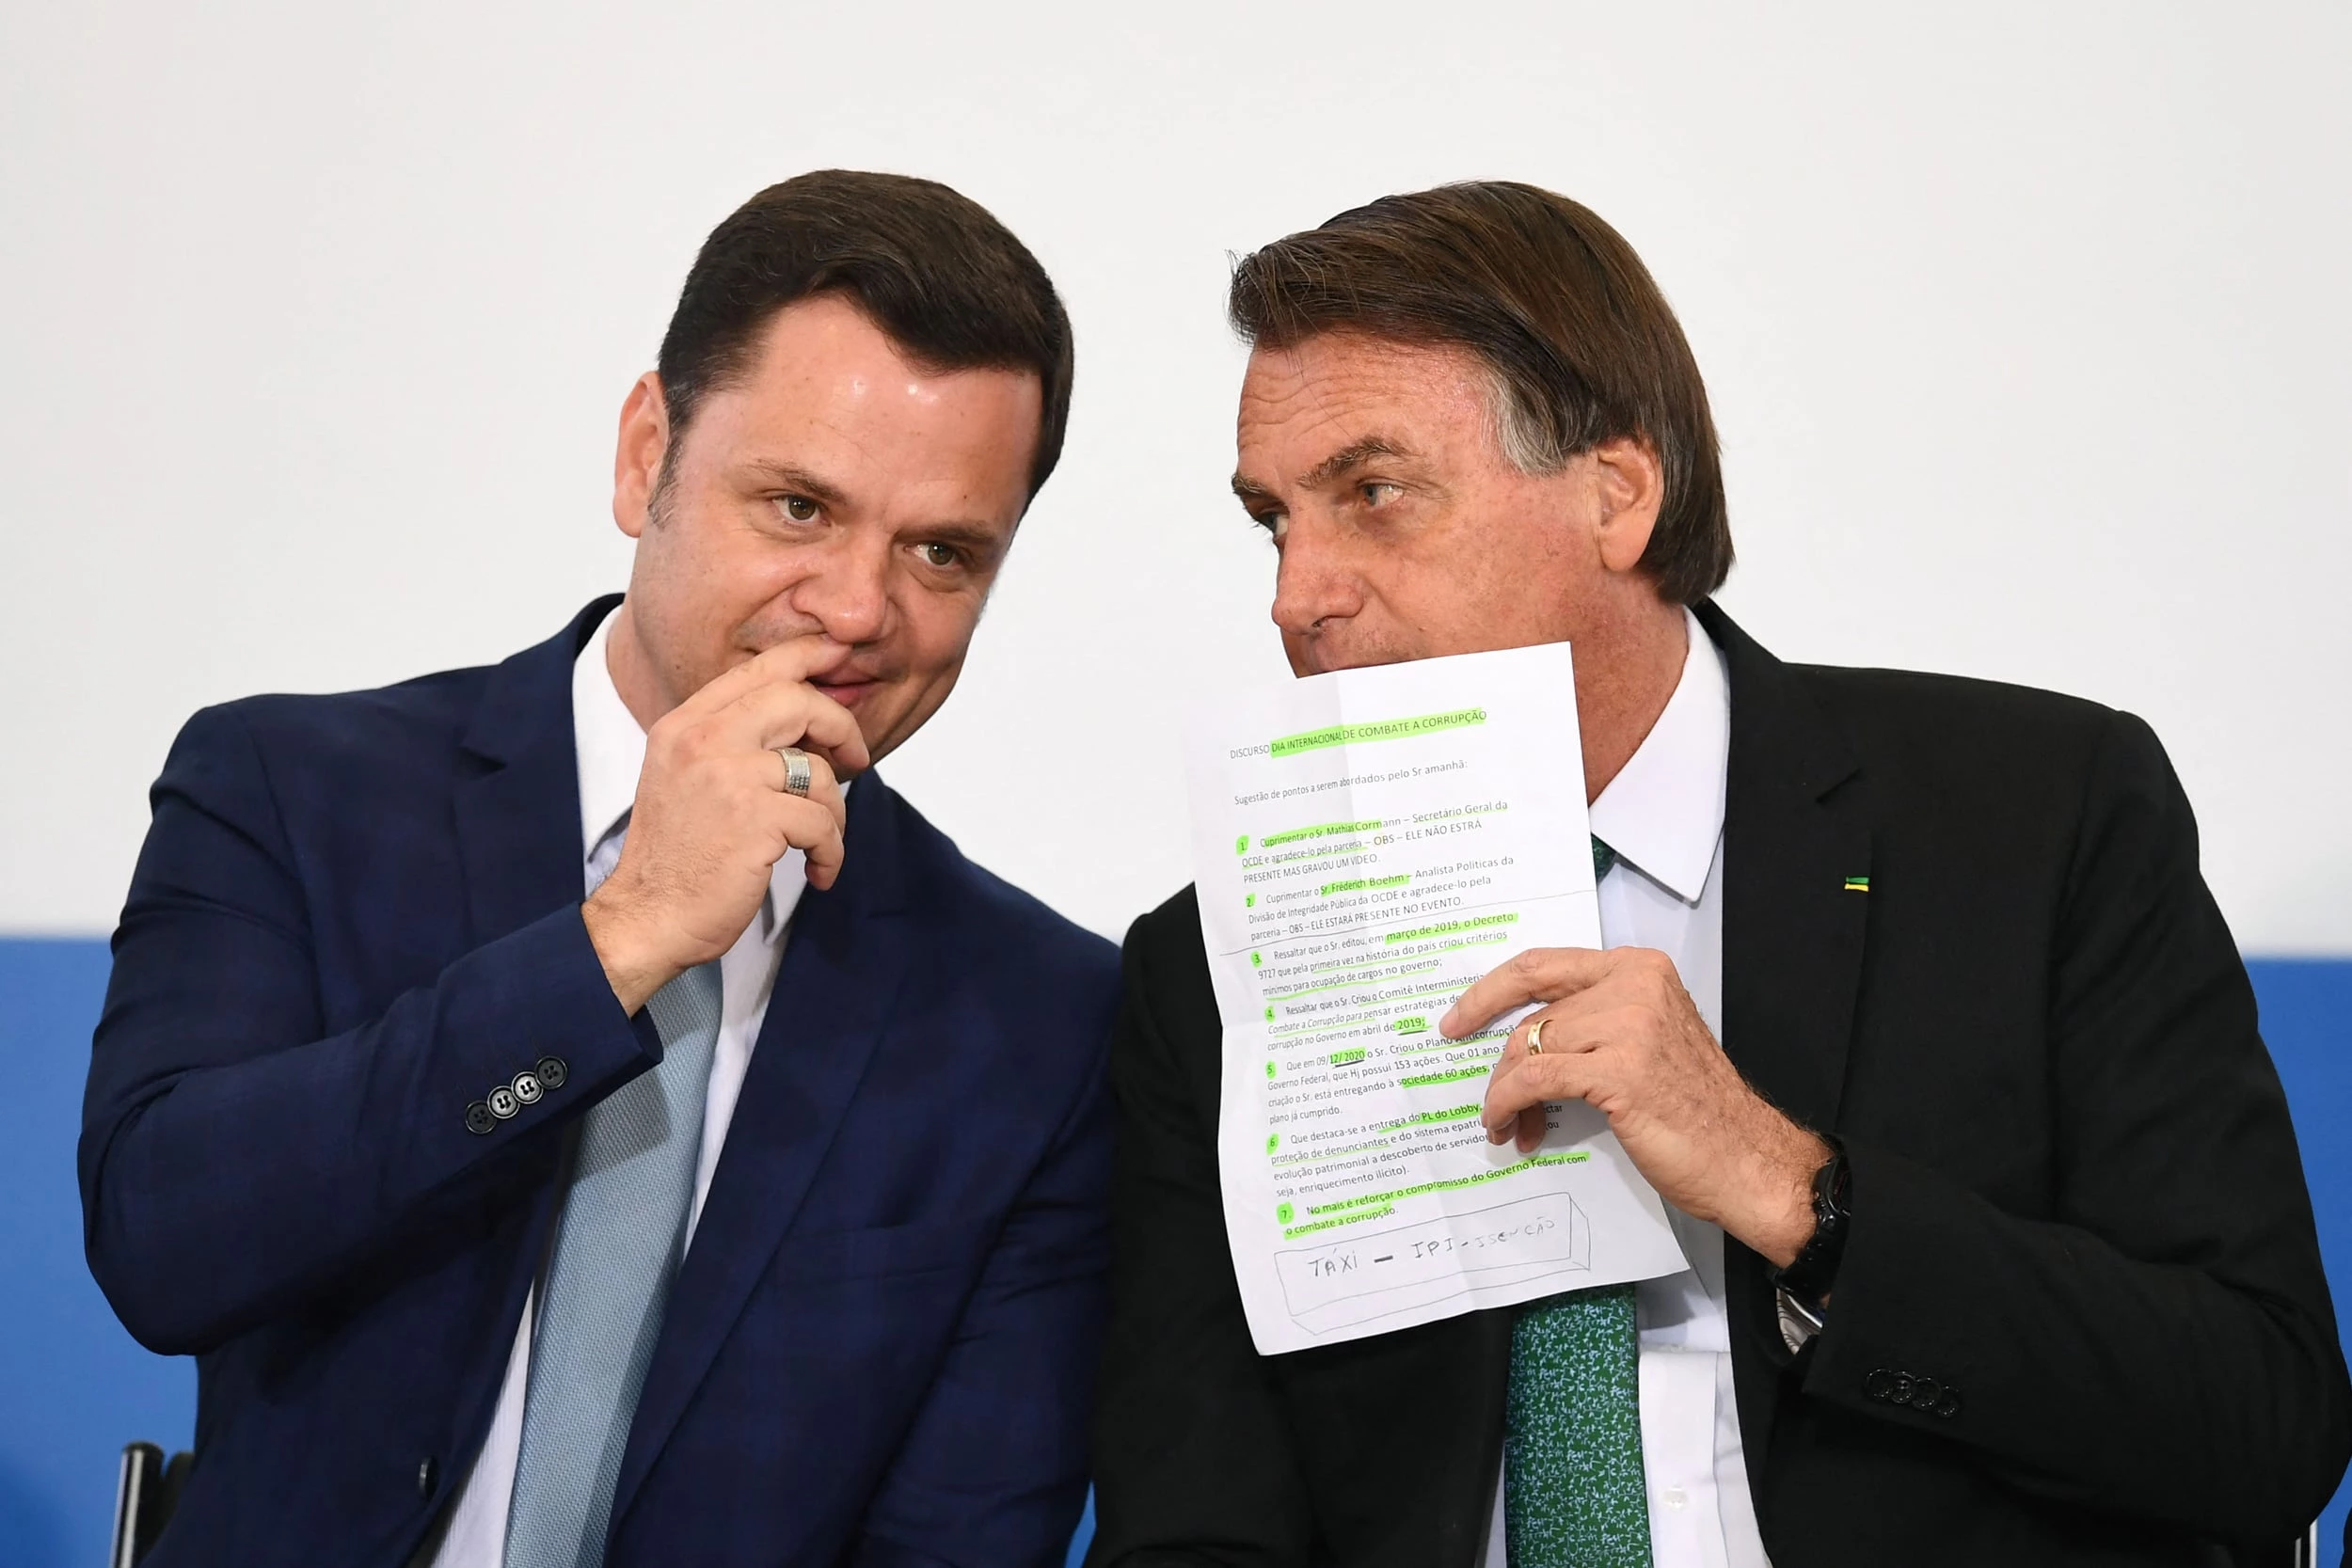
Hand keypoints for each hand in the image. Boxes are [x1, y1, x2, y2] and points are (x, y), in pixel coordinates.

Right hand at [581, 640, 869, 1012]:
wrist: (648, 917)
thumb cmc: (677, 856)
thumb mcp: (686, 777)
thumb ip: (731, 740)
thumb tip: (805, 717)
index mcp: (685, 724)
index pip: (758, 670)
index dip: (808, 656)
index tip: (840, 654)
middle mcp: (703, 740)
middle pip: (797, 701)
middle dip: (840, 728)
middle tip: (856, 760)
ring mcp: (728, 778)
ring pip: (819, 771)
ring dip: (834, 811)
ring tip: (820, 841)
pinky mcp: (756, 820)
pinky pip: (823, 822)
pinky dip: (831, 851)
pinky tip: (818, 870)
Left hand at [1439, 946, 1829, 1266]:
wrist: (1746, 1158)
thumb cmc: (1698, 1111)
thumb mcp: (1645, 1043)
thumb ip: (1594, 1024)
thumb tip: (1525, 1043)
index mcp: (1640, 969)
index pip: (1543, 965)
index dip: (1491, 991)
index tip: (1459, 1017)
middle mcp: (1634, 985)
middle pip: (1531, 1014)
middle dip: (1500, 1062)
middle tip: (1487, 1097)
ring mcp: (1628, 1024)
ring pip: (1527, 1047)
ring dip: (1505, 1092)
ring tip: (1508, 1124)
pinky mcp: (1619, 1070)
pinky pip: (1533, 1079)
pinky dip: (1510, 1104)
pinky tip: (1511, 1127)